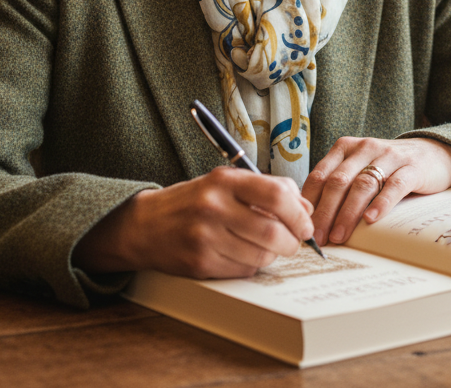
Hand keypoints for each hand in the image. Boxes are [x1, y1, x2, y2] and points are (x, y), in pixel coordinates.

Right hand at [73, 166, 314, 278]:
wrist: (144, 225)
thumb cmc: (194, 201)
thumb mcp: (226, 182)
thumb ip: (266, 189)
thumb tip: (305, 208)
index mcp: (224, 181)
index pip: (276, 196)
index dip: (299, 213)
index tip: (306, 223)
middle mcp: (214, 207)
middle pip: (272, 232)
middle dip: (292, 241)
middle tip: (294, 242)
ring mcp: (205, 237)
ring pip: (261, 255)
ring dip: (273, 255)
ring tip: (268, 247)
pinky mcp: (200, 263)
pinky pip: (243, 270)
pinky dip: (253, 265)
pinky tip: (244, 254)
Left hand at [301, 136, 450, 246]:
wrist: (433, 154)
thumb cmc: (389, 168)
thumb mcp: (360, 168)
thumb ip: (339, 185)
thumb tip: (310, 219)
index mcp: (345, 147)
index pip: (320, 175)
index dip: (308, 202)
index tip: (301, 227)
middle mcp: (364, 148)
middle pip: (338, 182)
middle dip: (324, 212)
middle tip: (317, 238)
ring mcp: (389, 156)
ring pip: (362, 185)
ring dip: (348, 213)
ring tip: (339, 236)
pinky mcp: (412, 168)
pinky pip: (393, 186)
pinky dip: (381, 204)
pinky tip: (371, 220)